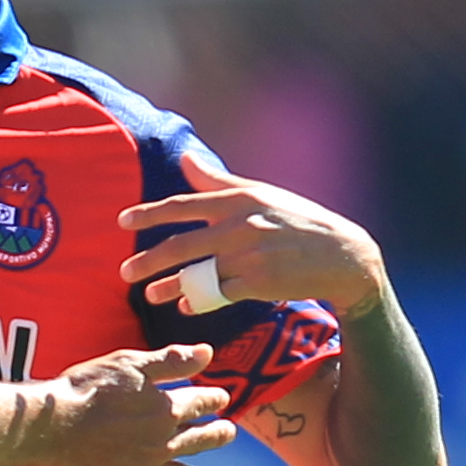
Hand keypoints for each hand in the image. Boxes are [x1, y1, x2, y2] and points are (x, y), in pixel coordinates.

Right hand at [30, 344, 234, 465]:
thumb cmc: (86, 390)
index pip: (202, 403)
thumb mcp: (129, 365)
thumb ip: (170, 361)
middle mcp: (163, 444)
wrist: (52, 428)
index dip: (214, 399)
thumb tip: (207, 353)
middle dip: (217, 435)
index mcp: (166, 410)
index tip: (221, 399)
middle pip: (201, 440)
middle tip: (227, 433)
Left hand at [119, 175, 386, 323]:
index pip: (184, 204)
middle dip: (148, 260)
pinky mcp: (259, 284)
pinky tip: (187, 306)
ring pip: (196, 274)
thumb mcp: (261, 194)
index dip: (150, 213)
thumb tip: (185, 159)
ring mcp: (249, 256)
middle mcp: (241, 225)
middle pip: (181, 244)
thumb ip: (218, 182)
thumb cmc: (297, 221)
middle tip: (124, 271)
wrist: (343, 256)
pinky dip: (199, 301)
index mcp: (239, 200)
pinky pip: (217, 296)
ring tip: (150, 294)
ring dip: (169, 286)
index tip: (122, 221)